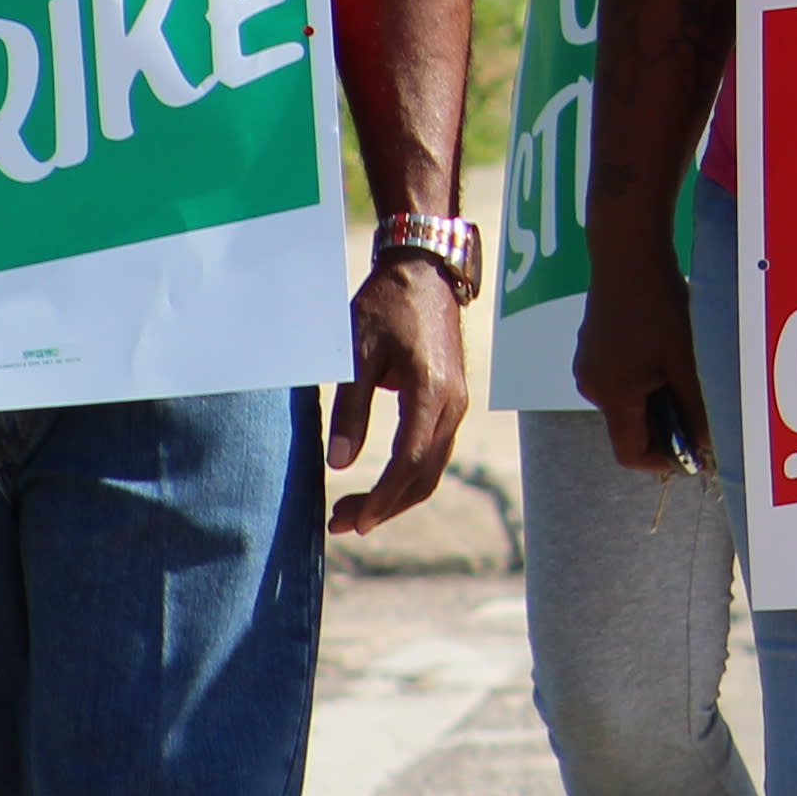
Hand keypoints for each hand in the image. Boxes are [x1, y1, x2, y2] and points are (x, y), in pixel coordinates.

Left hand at [328, 248, 471, 531]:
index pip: (408, 462)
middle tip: (341, 524)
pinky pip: (435, 451)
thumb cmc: (386, 307)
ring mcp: (457, 403)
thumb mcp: (357, 354)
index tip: (353, 521)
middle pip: (424, 475)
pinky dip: (408, 476)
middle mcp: (452, 403)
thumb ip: (350, 410)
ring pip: (432, 468)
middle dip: (385, 507)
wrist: (424, 272)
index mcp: (431, 392)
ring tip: (354, 510)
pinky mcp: (452, 400)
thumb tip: (339, 464)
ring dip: (396, 495)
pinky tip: (379, 481)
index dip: (381, 498)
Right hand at [576, 253, 706, 481]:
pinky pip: (621, 374)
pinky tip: (668, 347)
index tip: (693, 452)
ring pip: (627, 398)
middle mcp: (592, 385)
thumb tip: (709, 443)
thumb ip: (696, 407)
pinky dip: (646, 373)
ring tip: (687, 369)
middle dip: (666, 423)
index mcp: (611, 396)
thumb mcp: (685, 361)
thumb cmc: (658, 306)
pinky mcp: (593, 342)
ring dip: (658, 395)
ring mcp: (589, 362)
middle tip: (699, 405)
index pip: (629, 454)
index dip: (663, 461)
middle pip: (630, 425)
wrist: (626, 251)